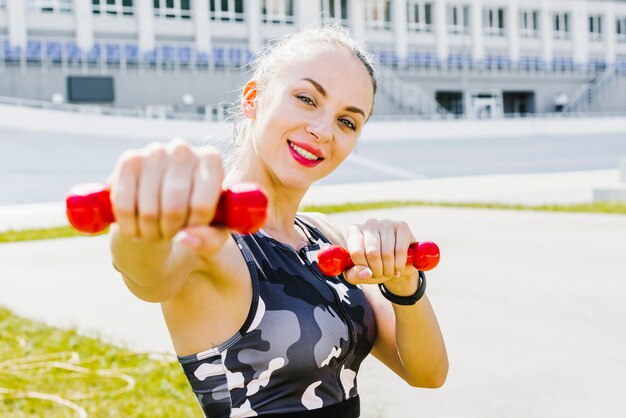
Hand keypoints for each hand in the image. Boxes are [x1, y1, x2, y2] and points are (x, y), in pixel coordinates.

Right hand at [108, 139, 228, 250]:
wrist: (166, 197)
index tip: (191, 228)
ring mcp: (154, 152)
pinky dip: (130, 226)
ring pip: (148, 210)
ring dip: (150, 232)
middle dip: (170, 231)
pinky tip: (137, 228)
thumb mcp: (213, 230)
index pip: (202, 205)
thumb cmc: (196, 213)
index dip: (194, 227)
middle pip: (173, 208)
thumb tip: (186, 238)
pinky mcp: (128, 161)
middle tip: (170, 235)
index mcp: (211, 161)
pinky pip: (124, 206)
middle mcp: (183, 150)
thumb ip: (210, 239)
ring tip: (156, 233)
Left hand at [343, 219, 418, 294]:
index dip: (364, 267)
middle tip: (381, 275)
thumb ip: (355, 275)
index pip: (356, 252)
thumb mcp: (358, 274)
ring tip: (389, 272)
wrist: (395, 262)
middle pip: (372, 252)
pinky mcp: (402, 226)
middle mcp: (369, 224)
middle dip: (378, 270)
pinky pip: (400, 250)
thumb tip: (366, 272)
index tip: (368, 273)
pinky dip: (399, 264)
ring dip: (389, 269)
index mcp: (355, 232)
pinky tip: (398, 267)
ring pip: (387, 253)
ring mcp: (386, 223)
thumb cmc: (373, 266)